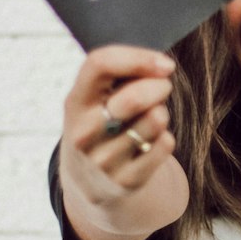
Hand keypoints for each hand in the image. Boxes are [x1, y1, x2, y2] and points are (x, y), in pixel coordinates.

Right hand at [60, 44, 177, 212]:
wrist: (89, 181)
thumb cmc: (101, 123)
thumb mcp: (95, 99)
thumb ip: (119, 76)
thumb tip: (161, 67)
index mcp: (75, 103)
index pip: (100, 65)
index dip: (138, 58)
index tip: (165, 64)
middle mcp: (83, 133)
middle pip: (134, 97)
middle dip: (159, 86)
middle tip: (163, 88)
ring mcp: (103, 161)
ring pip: (154, 120)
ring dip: (162, 112)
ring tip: (152, 117)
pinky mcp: (126, 182)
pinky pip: (165, 145)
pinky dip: (165, 138)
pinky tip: (151, 141)